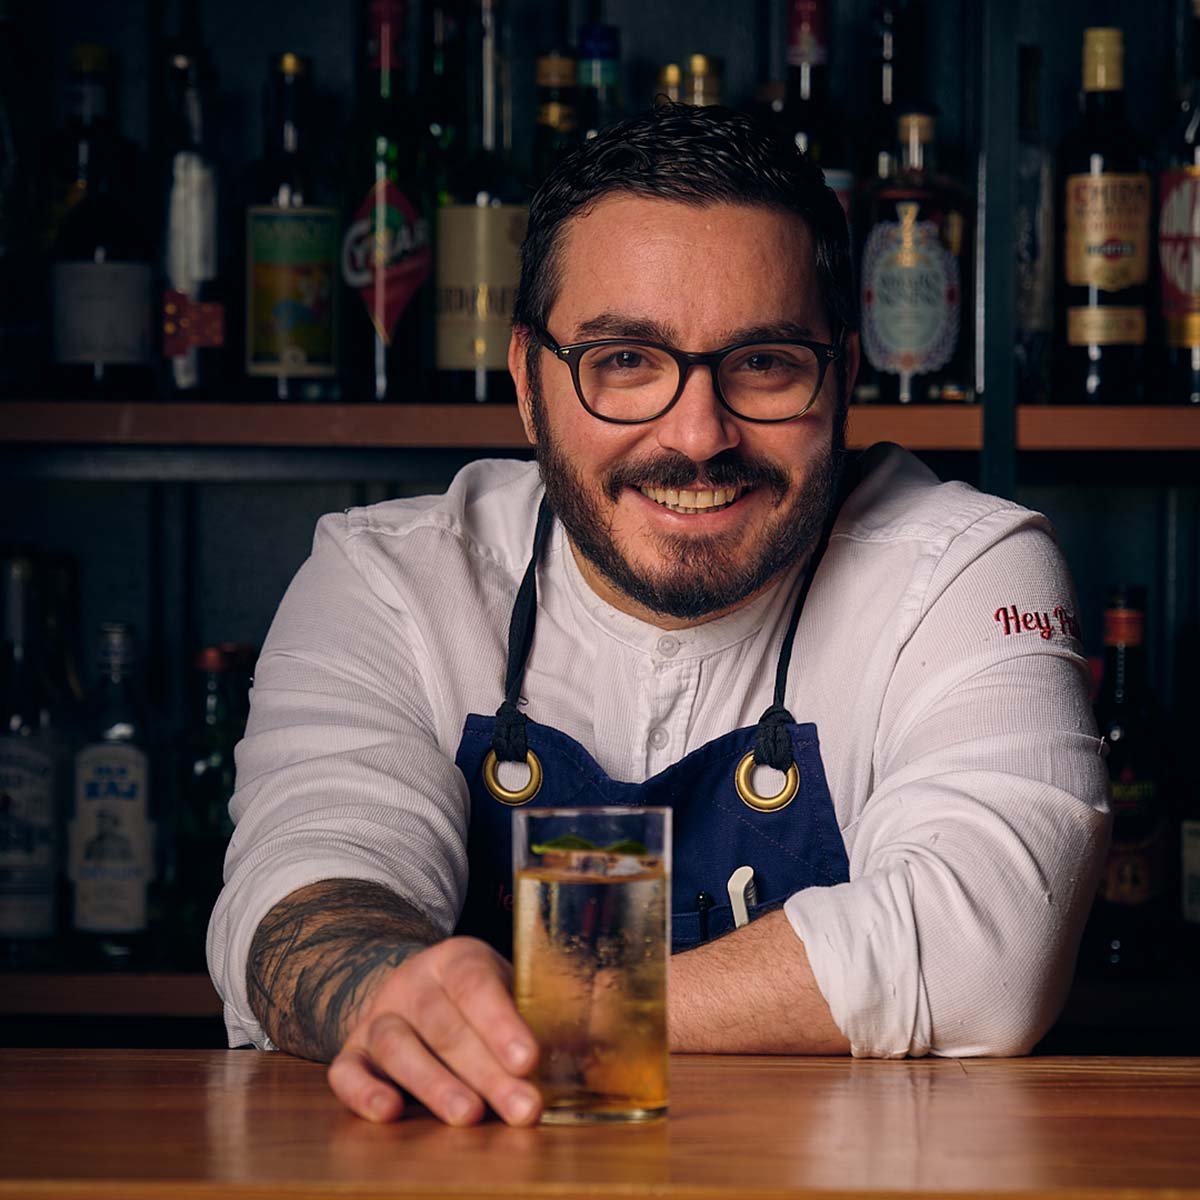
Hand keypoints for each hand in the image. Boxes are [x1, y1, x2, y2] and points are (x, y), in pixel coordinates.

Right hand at [326, 936, 541, 1126]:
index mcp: (457, 960)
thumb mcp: (512, 988)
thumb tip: (609, 1021)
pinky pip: (345, 1072)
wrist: (411, 992)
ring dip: (434, 1084)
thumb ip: (549, 1007)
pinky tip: (389, 1114)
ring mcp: (378, 1016)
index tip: (529, 1059)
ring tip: (468, 1116)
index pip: (476, 985)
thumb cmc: (478, 1002)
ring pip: (399, 1046)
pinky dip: (363, 1093)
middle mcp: (413, 983)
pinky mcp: (351, 1052)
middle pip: (445, 1025)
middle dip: (487, 1070)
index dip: (502, 1022)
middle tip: (522, 1108)